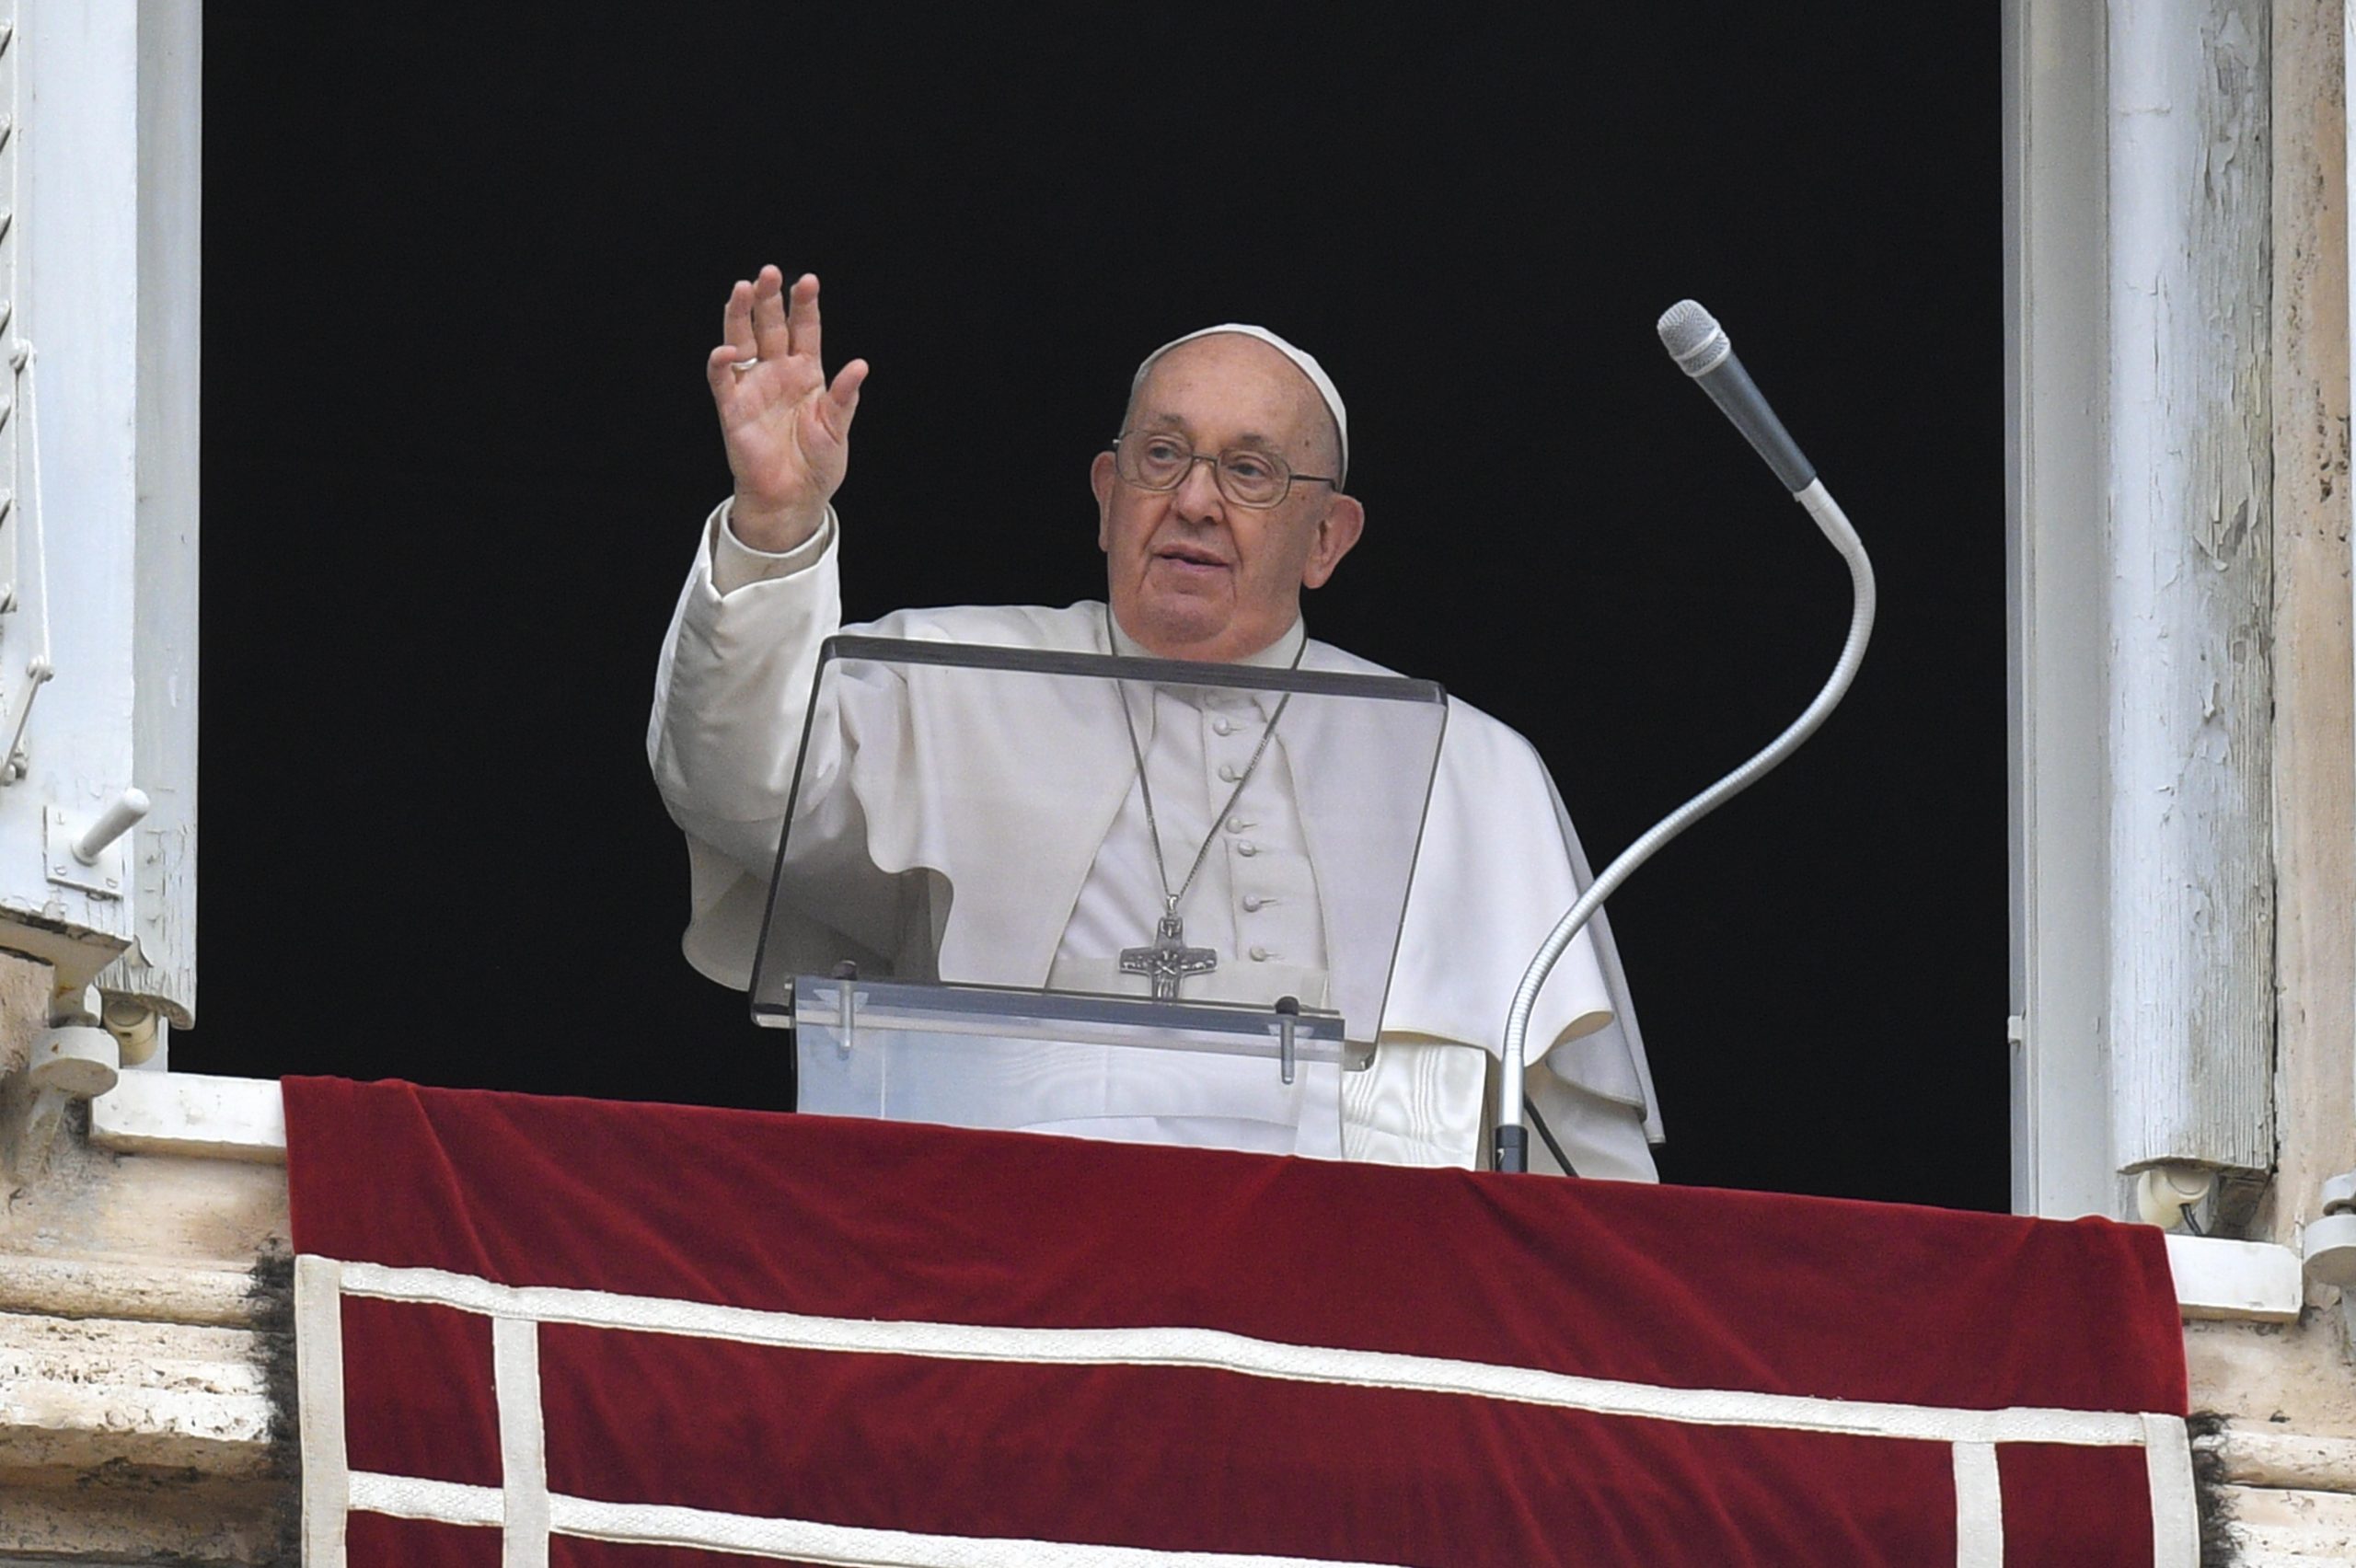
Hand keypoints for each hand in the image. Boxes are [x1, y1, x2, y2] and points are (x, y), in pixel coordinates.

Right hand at [705, 267, 869, 551]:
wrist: (795, 497)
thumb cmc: (819, 463)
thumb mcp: (838, 427)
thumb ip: (845, 396)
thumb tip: (860, 365)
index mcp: (807, 371)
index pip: (805, 329)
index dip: (805, 305)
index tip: (809, 281)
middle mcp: (778, 371)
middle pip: (771, 325)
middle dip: (769, 298)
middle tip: (769, 272)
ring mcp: (754, 385)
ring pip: (743, 339)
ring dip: (741, 315)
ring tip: (743, 288)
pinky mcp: (733, 406)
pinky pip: (723, 379)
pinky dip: (722, 363)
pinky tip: (728, 349)